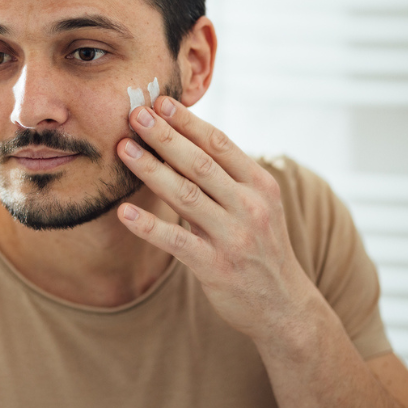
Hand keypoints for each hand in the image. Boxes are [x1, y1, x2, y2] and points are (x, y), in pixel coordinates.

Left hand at [115, 96, 320, 343]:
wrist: (283, 306)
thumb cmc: (260, 247)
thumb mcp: (256, 205)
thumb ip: (226, 177)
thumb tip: (184, 140)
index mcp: (260, 184)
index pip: (220, 143)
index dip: (188, 122)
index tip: (160, 102)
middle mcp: (250, 206)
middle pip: (200, 163)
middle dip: (165, 136)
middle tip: (135, 114)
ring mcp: (234, 236)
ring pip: (186, 196)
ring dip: (151, 170)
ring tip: (124, 149)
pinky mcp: (216, 266)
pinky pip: (177, 241)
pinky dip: (149, 226)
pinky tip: (124, 212)